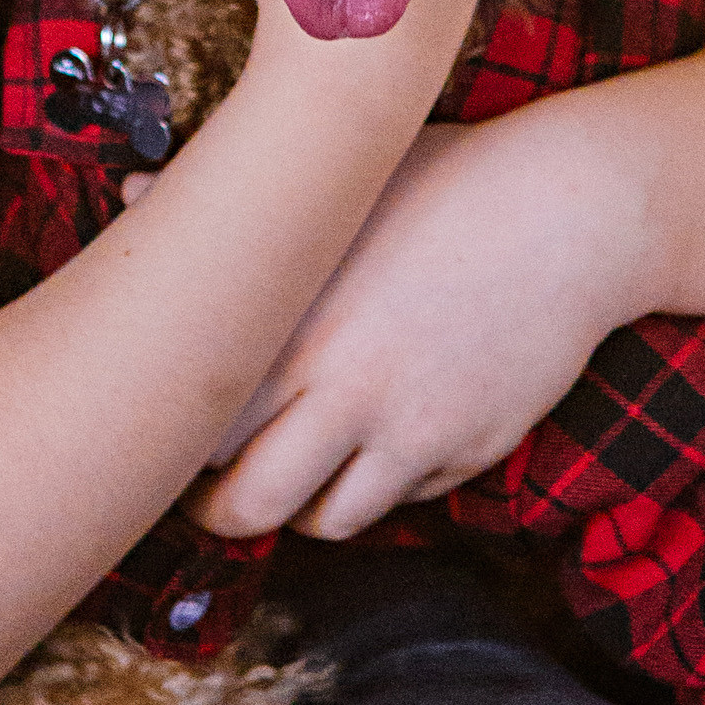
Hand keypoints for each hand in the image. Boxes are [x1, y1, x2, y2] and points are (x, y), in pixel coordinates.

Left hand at [187, 96, 625, 544]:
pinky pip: (405, 499)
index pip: (198, 428)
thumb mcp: (335, 186)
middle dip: (219, 510)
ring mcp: (414, 432)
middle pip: (249, 504)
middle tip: (213, 488)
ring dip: (300, 508)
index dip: (173, 442)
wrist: (571, 210)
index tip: (169, 432)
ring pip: (326, 522)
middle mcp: (350, 393)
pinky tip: (381, 436)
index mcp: (298, 328)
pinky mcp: (470, 452)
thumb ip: (230, 208)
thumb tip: (132, 195)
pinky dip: (382, 485)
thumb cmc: (444, 182)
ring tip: (294, 472)